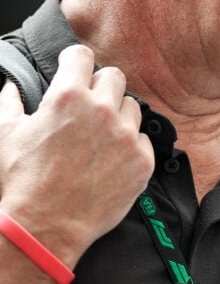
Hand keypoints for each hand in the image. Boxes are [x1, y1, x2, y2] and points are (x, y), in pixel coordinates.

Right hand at [0, 44, 152, 265]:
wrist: (45, 228)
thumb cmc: (21, 182)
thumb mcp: (5, 135)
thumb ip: (9, 103)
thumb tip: (10, 86)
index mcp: (67, 97)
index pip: (82, 55)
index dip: (75, 61)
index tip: (74, 69)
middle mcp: (102, 110)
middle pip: (114, 76)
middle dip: (100, 86)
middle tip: (88, 106)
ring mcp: (125, 135)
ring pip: (131, 107)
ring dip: (117, 116)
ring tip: (97, 138)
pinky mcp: (142, 159)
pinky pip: (142, 139)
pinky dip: (128, 145)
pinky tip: (109, 160)